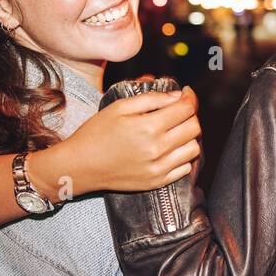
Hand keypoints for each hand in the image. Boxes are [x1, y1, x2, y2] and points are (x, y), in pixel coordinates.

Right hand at [32, 83, 201, 199]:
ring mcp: (159, 168)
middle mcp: (157, 149)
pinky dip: (182, 157)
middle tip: (178, 112)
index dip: (189, 97)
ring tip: (174, 131)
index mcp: (148, 127)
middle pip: (194, 127)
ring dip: (188, 137)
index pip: (186, 109)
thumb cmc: (96, 133)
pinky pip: (185, 168)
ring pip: (194, 149)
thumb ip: (151, 99)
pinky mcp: (157, 182)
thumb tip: (177, 95)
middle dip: (190, 115)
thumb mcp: (119, 108)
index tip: (185, 93)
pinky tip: (170, 149)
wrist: (80, 166)